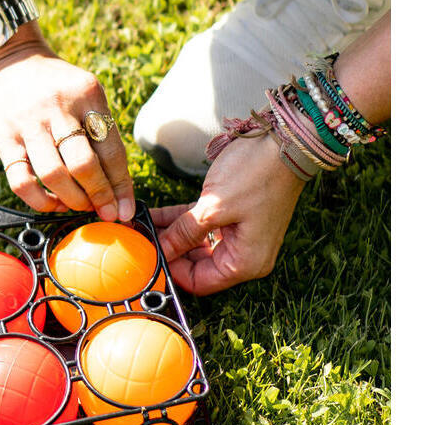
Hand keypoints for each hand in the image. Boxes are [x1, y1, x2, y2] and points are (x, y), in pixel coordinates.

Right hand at [0, 40, 133, 221]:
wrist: (5, 61)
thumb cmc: (53, 85)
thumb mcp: (82, 92)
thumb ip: (99, 129)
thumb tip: (117, 184)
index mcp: (87, 94)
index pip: (112, 150)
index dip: (121, 186)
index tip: (125, 209)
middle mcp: (58, 107)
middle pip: (84, 164)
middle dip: (99, 196)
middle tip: (105, 211)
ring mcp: (29, 122)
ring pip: (54, 175)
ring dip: (72, 200)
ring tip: (79, 205)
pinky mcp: (4, 137)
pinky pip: (21, 180)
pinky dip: (39, 201)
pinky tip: (51, 202)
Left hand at [150, 131, 306, 296]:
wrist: (284, 141)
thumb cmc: (257, 175)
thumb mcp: (213, 207)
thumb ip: (184, 233)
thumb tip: (161, 251)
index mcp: (246, 262)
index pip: (200, 283)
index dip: (171, 272)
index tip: (146, 257)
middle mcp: (244, 254)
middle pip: (196, 264)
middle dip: (168, 252)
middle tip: (139, 241)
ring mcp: (239, 234)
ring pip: (195, 243)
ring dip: (170, 234)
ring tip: (140, 226)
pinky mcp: (232, 215)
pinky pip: (200, 224)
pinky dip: (179, 220)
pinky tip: (153, 215)